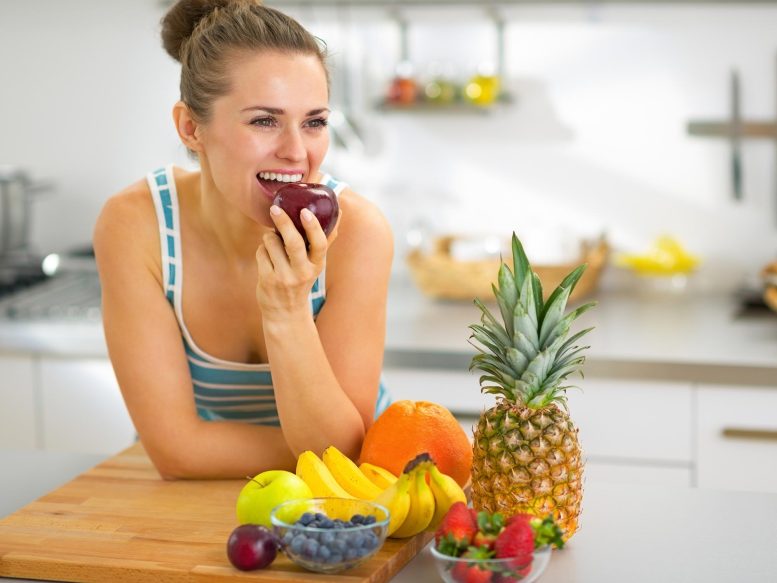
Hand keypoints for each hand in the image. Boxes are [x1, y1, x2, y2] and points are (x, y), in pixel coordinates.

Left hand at [255, 204, 340, 320]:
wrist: (285, 312)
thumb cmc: (301, 280)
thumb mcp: (316, 264)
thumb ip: (325, 239)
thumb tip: (339, 212)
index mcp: (317, 265)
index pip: (319, 244)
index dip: (313, 226)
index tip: (304, 212)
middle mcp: (302, 272)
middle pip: (293, 242)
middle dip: (283, 222)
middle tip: (275, 209)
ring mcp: (284, 277)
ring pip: (272, 242)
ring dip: (269, 236)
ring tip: (273, 242)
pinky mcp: (267, 280)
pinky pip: (261, 252)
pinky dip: (262, 249)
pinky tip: (267, 256)